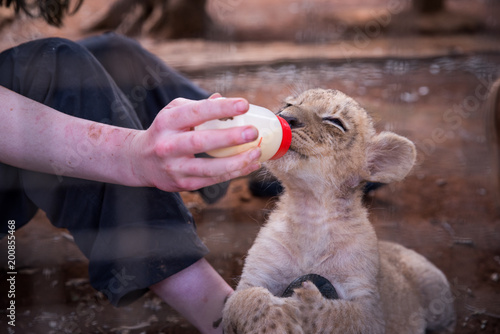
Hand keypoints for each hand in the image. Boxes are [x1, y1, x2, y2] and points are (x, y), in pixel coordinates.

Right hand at [130, 94, 261, 191]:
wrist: (140, 161)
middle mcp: (168, 145)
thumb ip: (198, 107)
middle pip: (200, 142)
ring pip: (209, 168)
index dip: (220, 108)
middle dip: (229, 138)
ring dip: (236, 162)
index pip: (196, 112)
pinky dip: (235, 173)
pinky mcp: (184, 184)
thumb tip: (223, 98)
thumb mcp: (174, 113)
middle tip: (253, 132)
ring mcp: (175, 168)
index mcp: (167, 122)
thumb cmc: (164, 131)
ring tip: (257, 153)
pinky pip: (213, 180)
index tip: (243, 104)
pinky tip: (251, 165)